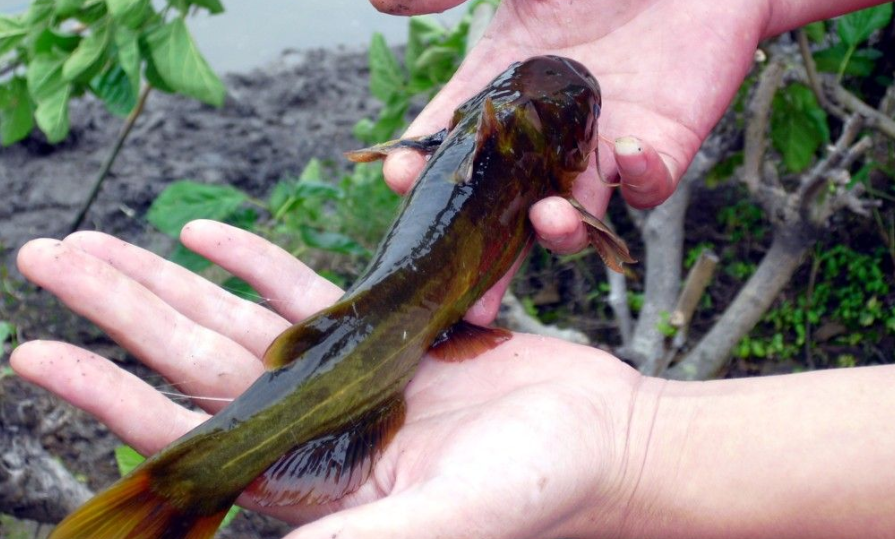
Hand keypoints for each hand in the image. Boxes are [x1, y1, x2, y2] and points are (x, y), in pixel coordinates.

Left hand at [11, 221, 656, 538]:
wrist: (601, 440)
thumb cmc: (540, 489)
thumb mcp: (448, 517)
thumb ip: (364, 536)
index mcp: (311, 477)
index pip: (185, 431)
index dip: (107, 392)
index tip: (36, 354)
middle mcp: (312, 426)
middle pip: (191, 359)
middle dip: (117, 311)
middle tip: (45, 258)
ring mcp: (343, 377)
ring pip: (234, 319)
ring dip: (165, 280)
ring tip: (100, 243)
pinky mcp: (383, 337)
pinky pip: (304, 293)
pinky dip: (253, 263)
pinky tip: (207, 240)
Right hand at [373, 0, 775, 323]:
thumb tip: (379, 2)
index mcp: (501, 96)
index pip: (451, 148)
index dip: (423, 169)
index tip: (398, 177)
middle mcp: (545, 135)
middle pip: (504, 211)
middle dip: (483, 258)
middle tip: (460, 297)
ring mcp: (603, 145)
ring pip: (575, 213)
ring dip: (559, 230)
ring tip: (546, 221)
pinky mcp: (665, 142)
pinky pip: (652, 183)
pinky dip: (642, 179)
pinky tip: (629, 151)